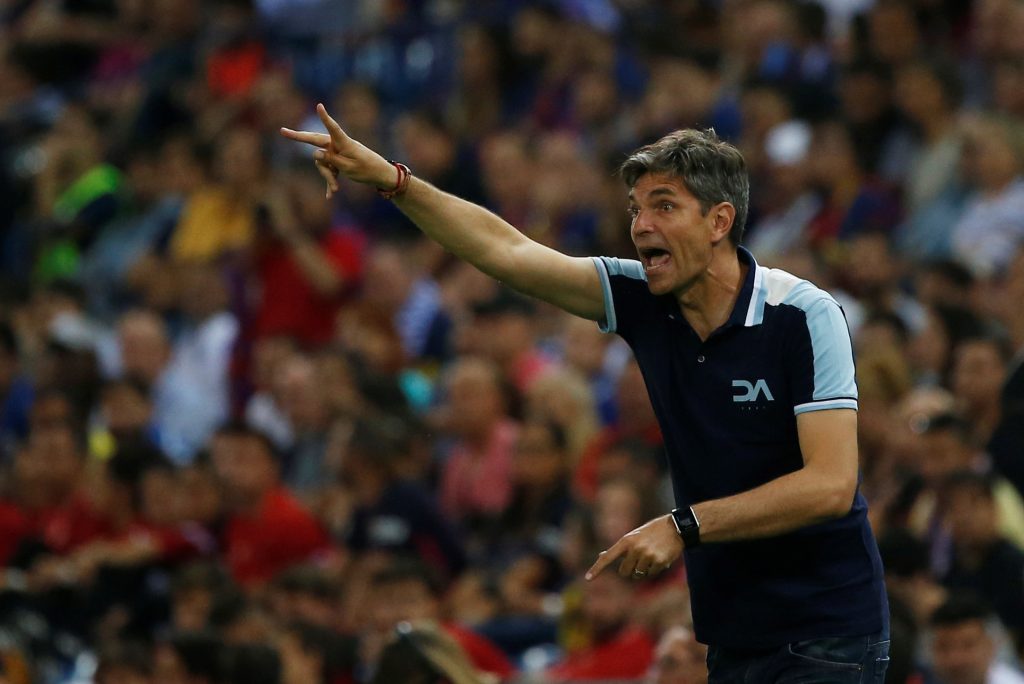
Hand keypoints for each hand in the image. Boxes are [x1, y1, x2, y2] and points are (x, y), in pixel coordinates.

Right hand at [280, 103, 396, 198]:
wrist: (380, 175)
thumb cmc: (367, 169)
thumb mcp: (348, 167)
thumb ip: (331, 159)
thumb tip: (315, 153)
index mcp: (344, 143)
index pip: (332, 128)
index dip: (325, 117)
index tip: (319, 105)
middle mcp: (338, 145)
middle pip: (315, 142)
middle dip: (299, 138)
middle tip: (282, 131)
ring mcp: (337, 153)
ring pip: (322, 162)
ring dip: (327, 176)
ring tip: (335, 189)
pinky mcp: (338, 162)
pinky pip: (329, 171)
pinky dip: (330, 182)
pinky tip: (330, 195)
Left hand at [585, 514, 682, 580]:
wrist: (676, 527)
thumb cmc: (652, 531)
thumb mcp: (634, 535)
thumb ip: (619, 548)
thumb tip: (601, 555)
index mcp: (626, 540)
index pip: (608, 556)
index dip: (597, 568)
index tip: (587, 578)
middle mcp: (635, 548)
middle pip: (624, 572)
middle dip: (629, 570)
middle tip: (637, 562)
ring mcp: (647, 556)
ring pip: (639, 574)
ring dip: (644, 570)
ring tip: (652, 556)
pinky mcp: (659, 562)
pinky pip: (651, 574)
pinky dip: (655, 569)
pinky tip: (660, 557)